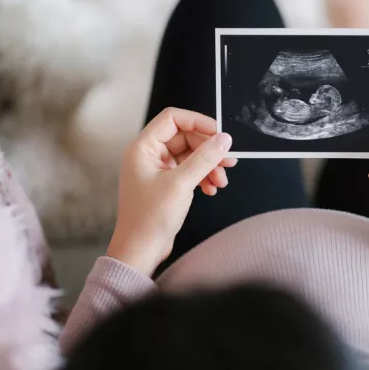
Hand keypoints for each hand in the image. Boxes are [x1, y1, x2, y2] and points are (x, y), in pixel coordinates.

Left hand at [106, 108, 235, 275]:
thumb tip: (224, 139)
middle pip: (185, 138)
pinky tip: (211, 189)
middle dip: (208, 150)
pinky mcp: (166, 183)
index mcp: (143, 148)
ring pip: (190, 155)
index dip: (198, 122)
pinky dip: (203, 177)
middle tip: (228, 161)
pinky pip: (189, 170)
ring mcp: (157, 170)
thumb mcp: (181, 184)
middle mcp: (148, 155)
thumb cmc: (149, 219)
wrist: (140, 251)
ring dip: (208, 166)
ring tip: (221, 181)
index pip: (173, 119)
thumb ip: (204, 158)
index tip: (218, 133)